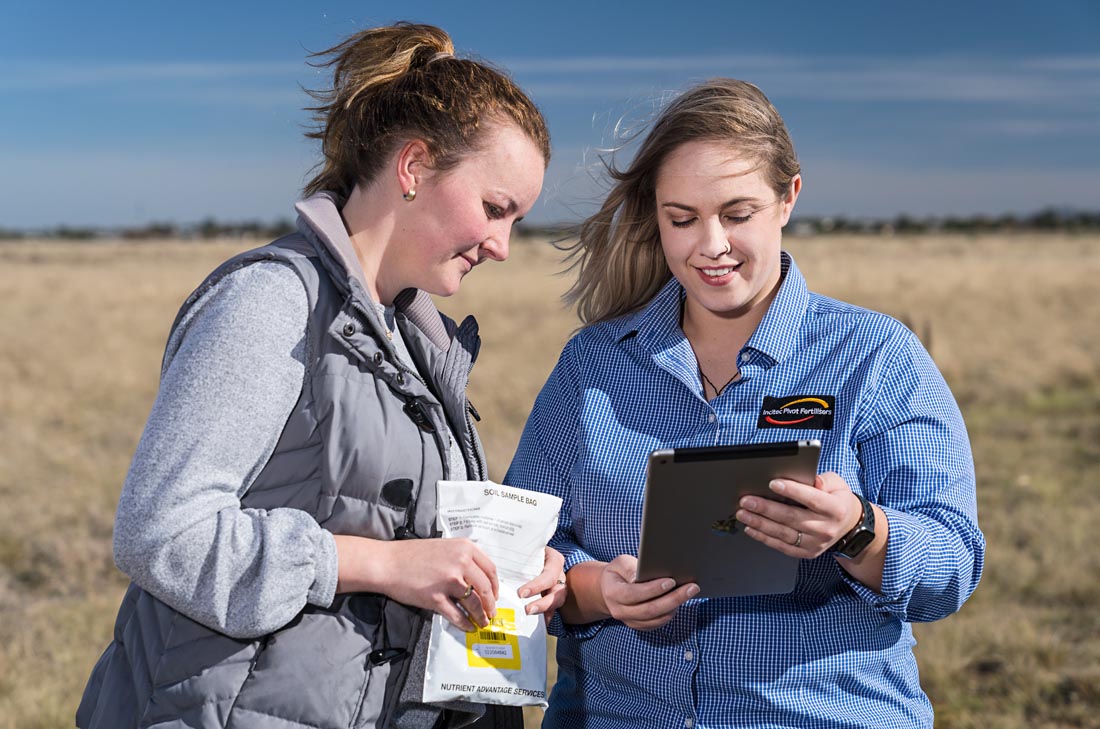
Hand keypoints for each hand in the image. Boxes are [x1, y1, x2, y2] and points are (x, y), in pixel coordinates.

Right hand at [334, 535, 497, 631]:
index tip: (495, 595)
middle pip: (486, 588)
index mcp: (464, 548)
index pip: (490, 570)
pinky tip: (468, 627)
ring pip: (474, 603)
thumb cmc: (413, 555)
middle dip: (491, 604)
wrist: (388, 562)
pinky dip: (465, 623)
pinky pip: (457, 615)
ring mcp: (448, 580)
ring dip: (481, 616)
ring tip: (482, 622)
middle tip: (491, 613)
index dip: (496, 586)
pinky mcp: (435, 598)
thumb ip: (463, 558)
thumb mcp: (445, 547)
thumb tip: (480, 578)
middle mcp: (460, 562)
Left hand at [517, 546, 566, 623]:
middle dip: (543, 604)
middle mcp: (559, 574)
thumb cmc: (531, 549)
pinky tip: (543, 625)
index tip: (521, 594)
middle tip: (527, 610)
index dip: (536, 586)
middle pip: (558, 592)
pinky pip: (554, 608)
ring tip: (531, 616)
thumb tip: (495, 553)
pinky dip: (549, 616)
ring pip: (558, 601)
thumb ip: (519, 552)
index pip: (548, 575)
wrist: (540, 551)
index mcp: (554, 561)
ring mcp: (559, 585)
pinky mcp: (554, 595)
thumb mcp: (530, 547)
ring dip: (545, 610)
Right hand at [600, 555, 697, 630]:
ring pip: (656, 619)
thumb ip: (629, 569)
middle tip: (692, 587)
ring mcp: (630, 621)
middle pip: (650, 610)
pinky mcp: (640, 626)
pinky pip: (658, 623)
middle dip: (673, 599)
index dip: (653, 589)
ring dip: (675, 606)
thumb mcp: (619, 564)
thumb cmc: (617, 573)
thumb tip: (640, 577)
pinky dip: (671, 612)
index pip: (634, 594)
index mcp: (613, 593)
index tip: (671, 581)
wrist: (608, 590)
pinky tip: (681, 600)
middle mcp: (620, 611)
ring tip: (690, 592)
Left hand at [734, 472, 862, 557]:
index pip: (812, 499)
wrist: (848, 526)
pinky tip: (750, 528)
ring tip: (743, 513)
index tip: (772, 483)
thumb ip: (824, 480)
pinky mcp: (806, 552)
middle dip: (766, 508)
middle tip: (746, 500)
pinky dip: (764, 537)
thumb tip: (811, 480)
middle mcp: (826, 528)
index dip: (792, 491)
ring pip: (783, 534)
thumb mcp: (837, 484)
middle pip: (792, 518)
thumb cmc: (837, 499)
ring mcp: (815, 543)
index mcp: (835, 509)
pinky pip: (782, 546)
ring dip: (760, 523)